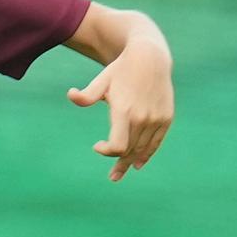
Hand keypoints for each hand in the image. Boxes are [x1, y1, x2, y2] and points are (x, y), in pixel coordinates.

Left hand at [68, 47, 172, 181]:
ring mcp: (156, 119)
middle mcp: (142, 118)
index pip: (117, 145)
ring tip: (122, 172)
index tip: (97, 146)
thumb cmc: (120, 71)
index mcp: (124, 111)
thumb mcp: (101, 81)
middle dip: (119, 164)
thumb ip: (86, 95)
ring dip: (132, 161)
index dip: (107, 151)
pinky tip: (139, 163)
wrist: (150, 58)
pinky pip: (156, 142)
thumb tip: (70, 95)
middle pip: (130, 151)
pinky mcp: (166, 118)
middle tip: (113, 177)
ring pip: (143, 149)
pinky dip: (148, 154)